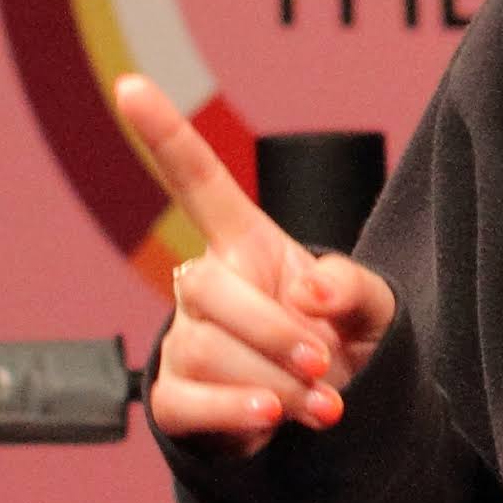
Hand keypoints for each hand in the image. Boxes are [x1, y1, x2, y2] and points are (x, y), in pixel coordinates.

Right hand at [119, 75, 398, 448]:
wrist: (332, 416)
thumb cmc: (344, 343)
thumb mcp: (372, 307)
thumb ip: (352, 287)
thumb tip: (307, 293)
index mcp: (245, 243)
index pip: (195, 178)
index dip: (163, 133)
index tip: (130, 83)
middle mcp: (204, 285)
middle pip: (207, 289)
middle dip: (273, 331)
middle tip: (323, 361)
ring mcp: (184, 340)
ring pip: (203, 348)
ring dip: (270, 380)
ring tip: (320, 405)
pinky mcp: (176, 399)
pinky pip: (184, 402)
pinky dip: (232, 410)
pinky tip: (269, 418)